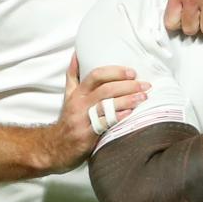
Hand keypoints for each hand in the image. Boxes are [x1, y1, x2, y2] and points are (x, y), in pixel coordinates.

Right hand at [51, 54, 149, 172]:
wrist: (57, 146)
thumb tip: (77, 55)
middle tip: (145, 85)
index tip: (132, 72)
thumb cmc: (69, 119)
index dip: (115, 72)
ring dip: (127, 100)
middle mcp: (80, 104)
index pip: (96, 76)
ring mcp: (83, 120)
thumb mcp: (68, 95)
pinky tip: (131, 113)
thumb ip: (74, 75)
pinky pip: (104, 124)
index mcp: (78, 93)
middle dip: (127, 86)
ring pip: (106, 106)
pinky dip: (118, 117)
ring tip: (143, 97)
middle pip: (105, 90)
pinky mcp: (87, 135)